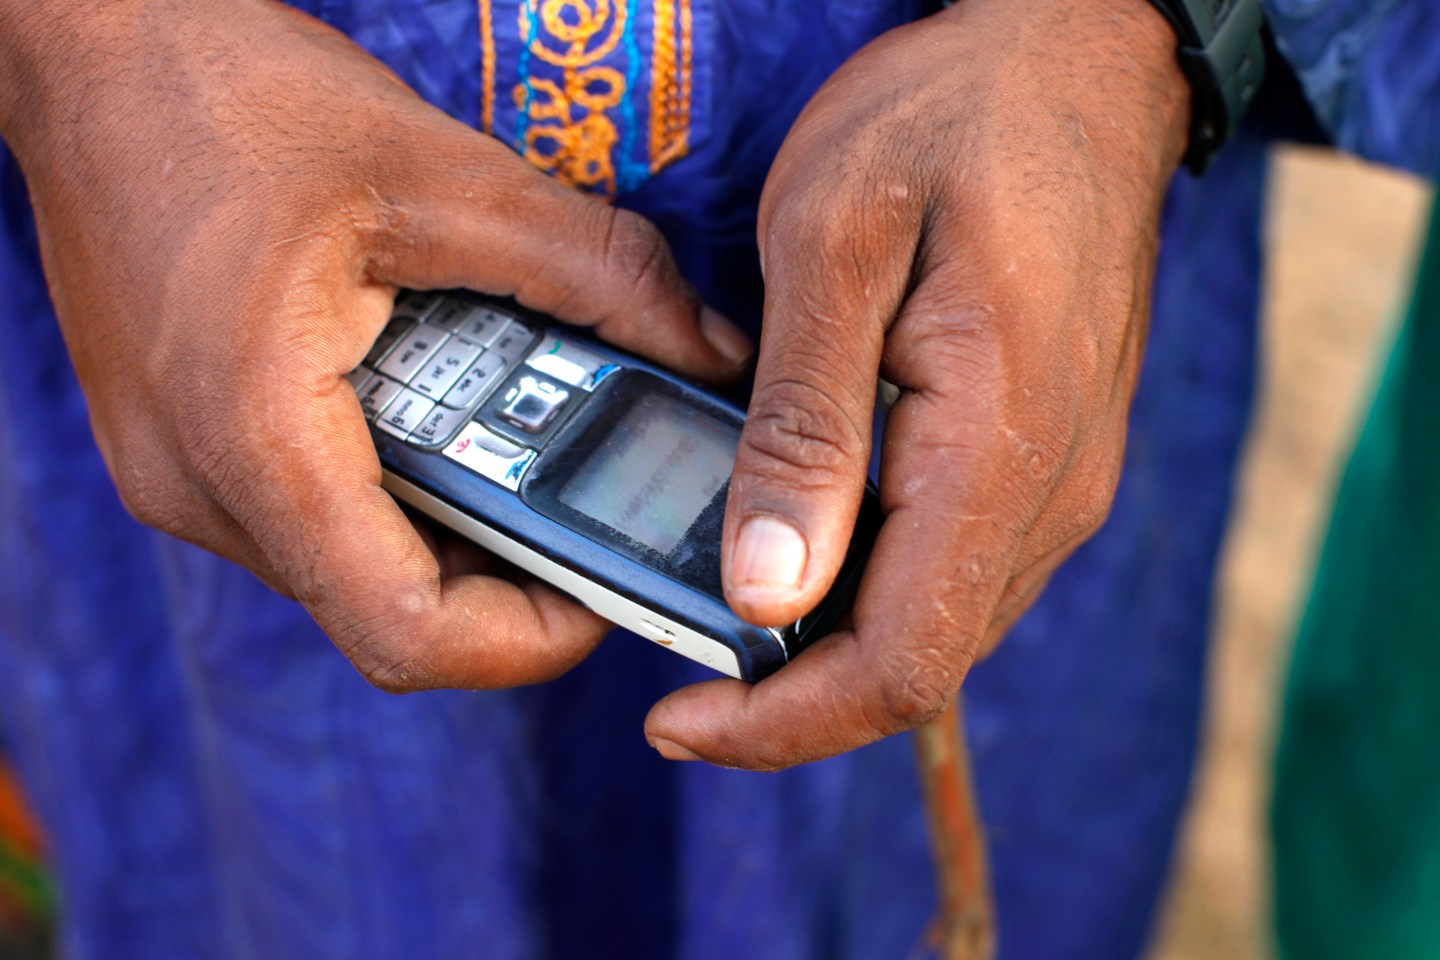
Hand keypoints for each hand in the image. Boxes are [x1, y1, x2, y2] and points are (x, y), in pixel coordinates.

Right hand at [0, 0, 750, 689]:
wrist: (87, 53)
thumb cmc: (231, 96)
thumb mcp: (443, 173)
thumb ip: (593, 269)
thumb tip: (709, 349)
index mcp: (254, 433)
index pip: (407, 633)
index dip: (530, 639)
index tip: (610, 588)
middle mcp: (199, 487)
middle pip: (388, 611)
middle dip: (510, 574)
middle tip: (592, 504)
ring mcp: (180, 475)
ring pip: (353, 567)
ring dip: (457, 524)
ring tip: (525, 436)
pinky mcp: (185, 449)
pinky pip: (315, 516)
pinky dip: (400, 487)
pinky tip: (444, 404)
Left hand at [645, 0, 1187, 767]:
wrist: (1077, 65)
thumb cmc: (952, 124)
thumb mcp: (838, 243)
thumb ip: (806, 424)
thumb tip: (767, 590)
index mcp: (998, 447)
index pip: (899, 661)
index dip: (782, 721)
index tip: (675, 721)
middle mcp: (1050, 492)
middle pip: (918, 664)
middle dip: (790, 698)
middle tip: (674, 670)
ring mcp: (1058, 481)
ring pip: (936, 626)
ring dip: (825, 650)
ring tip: (717, 614)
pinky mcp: (1044, 460)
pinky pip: (953, 568)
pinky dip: (867, 591)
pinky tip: (799, 548)